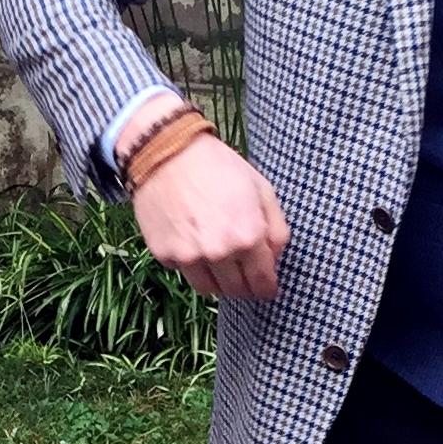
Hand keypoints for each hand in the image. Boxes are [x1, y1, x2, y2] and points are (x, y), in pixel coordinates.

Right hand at [130, 121, 289, 300]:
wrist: (166, 153)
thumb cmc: (218, 166)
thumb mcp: (261, 188)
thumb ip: (277, 227)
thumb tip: (277, 258)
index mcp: (248, 237)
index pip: (262, 283)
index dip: (267, 288)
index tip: (267, 288)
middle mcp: (219, 253)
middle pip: (236, 290)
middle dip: (245, 285)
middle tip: (244, 272)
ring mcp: (189, 257)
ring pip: (210, 290)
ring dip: (218, 281)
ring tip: (219, 260)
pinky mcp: (165, 255)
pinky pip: (184, 272)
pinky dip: (192, 264)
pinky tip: (192, 241)